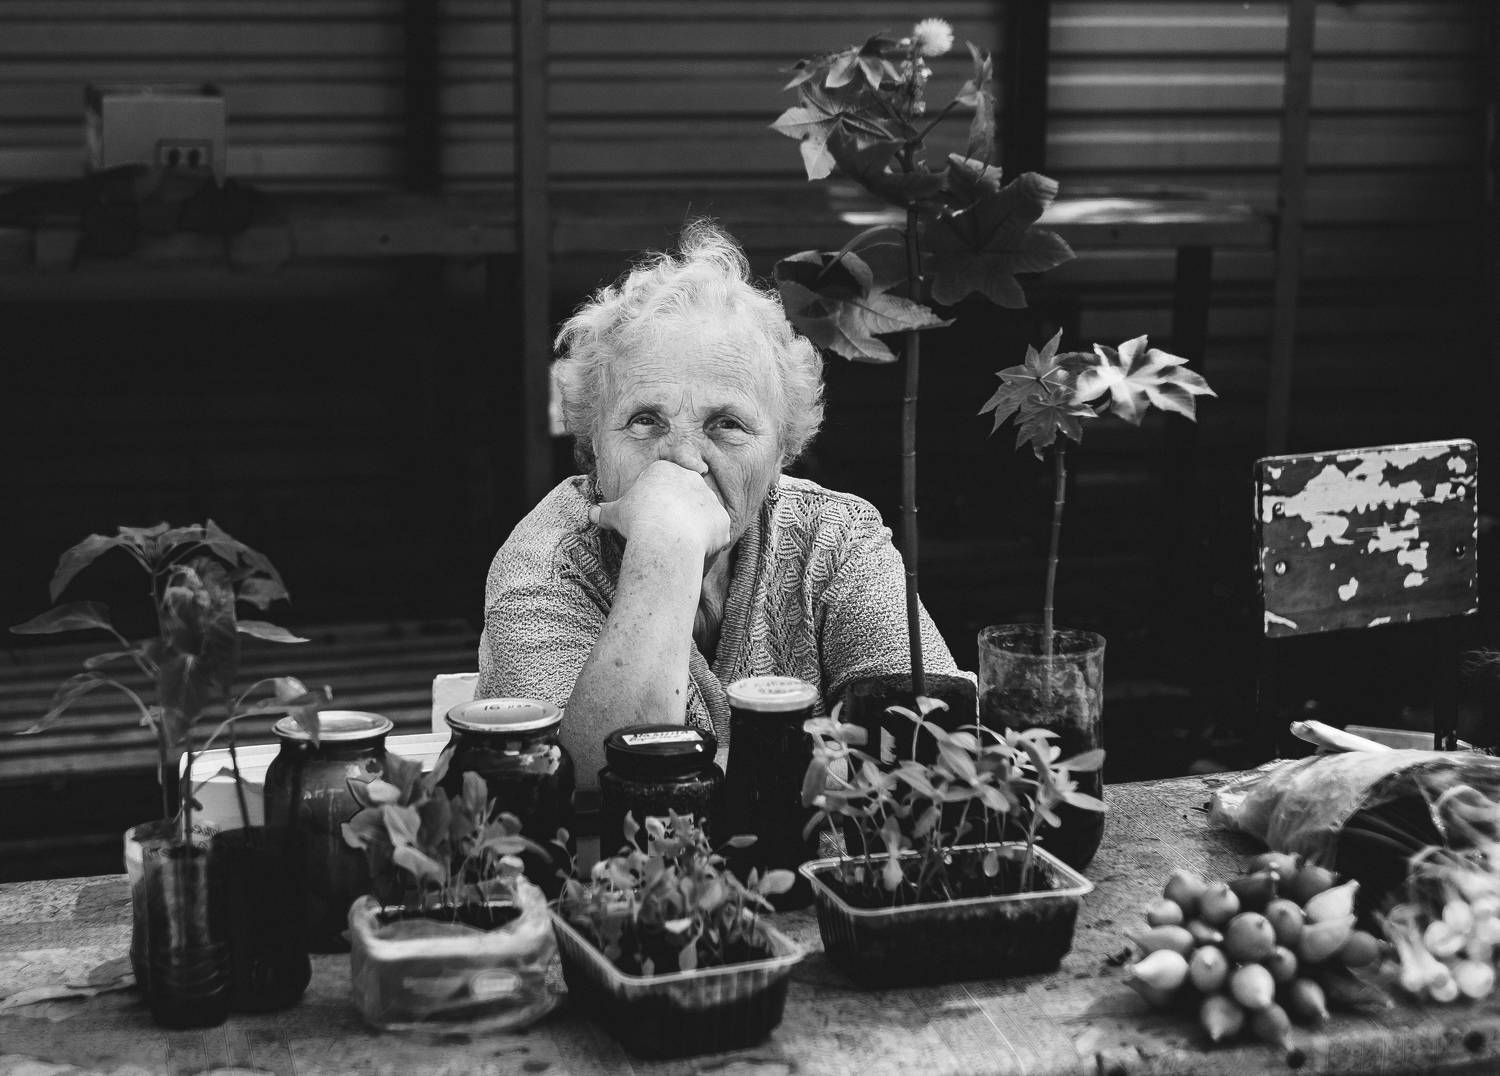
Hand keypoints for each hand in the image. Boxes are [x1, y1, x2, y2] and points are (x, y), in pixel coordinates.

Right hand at [589, 460, 731, 559]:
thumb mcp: (616, 514)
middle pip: (683, 496)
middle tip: (662, 533)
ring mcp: (710, 499)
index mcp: (665, 470)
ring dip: (692, 528)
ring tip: (676, 546)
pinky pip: (715, 532)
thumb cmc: (638, 521)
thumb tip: (591, 514)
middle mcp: (691, 479)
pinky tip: (692, 554)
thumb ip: (605, 512)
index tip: (645, 518)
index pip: (661, 483)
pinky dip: (705, 544)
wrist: (666, 538)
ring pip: (700, 514)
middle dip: (675, 512)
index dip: (652, 502)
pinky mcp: (722, 519)